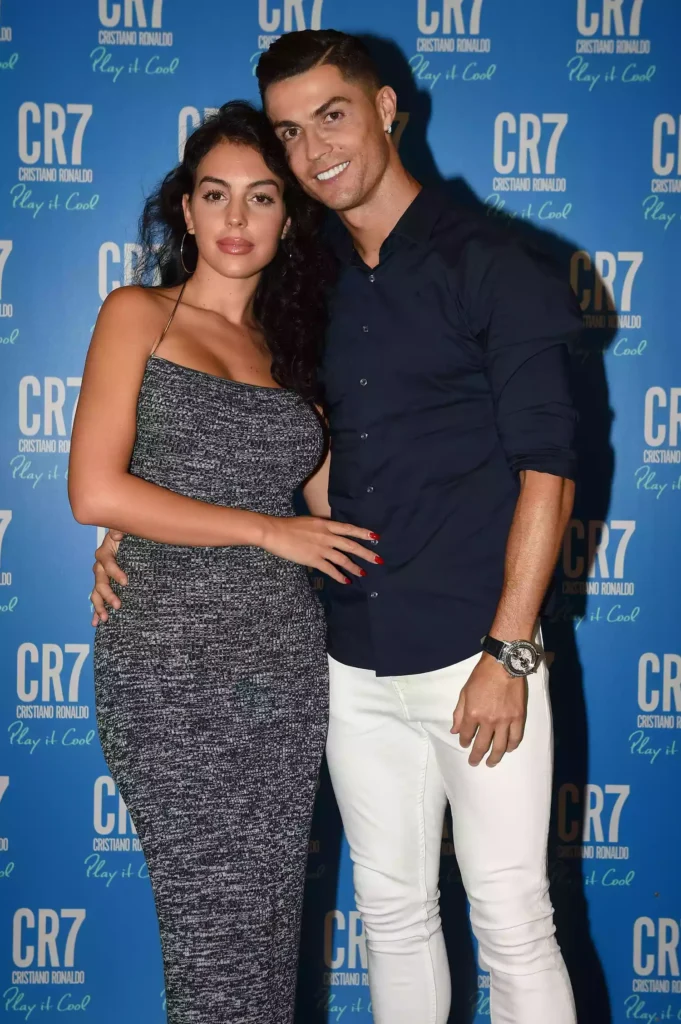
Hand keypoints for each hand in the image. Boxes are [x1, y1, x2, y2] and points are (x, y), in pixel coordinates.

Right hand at [90, 529, 125, 624]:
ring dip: (99, 606)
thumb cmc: (128, 537)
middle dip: (108, 594)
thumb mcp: (125, 530)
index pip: (107, 563)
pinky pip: (98, 599)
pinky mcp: (105, 586)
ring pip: (96, 593)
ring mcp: (101, 578)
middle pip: (100, 581)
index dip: (115, 572)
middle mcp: (100, 567)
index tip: (126, 582)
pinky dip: (97, 611)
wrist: (130, 544)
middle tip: (118, 605)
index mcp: (105, 553)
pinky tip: (96, 622)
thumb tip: (117, 535)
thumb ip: (120, 530)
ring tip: (105, 618)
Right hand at [261, 516, 379, 583]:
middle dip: (366, 553)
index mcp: (326, 524)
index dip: (363, 533)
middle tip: (378, 560)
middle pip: (351, 545)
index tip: (376, 537)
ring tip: (364, 573)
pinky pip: (330, 569)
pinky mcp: (314, 559)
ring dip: (354, 567)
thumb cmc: (289, 526)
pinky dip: (339, 576)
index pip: (349, 529)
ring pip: (343, 559)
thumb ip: (322, 528)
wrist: (275, 532)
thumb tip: (330, 534)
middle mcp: (327, 536)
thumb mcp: (310, 522)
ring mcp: (321, 548)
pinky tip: (346, 581)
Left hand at [451, 654, 527, 766]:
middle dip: (476, 756)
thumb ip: (459, 713)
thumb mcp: (464, 693)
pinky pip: (516, 737)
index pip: (466, 734)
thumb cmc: (481, 677)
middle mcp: (488, 720)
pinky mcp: (518, 718)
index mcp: (473, 714)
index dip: (464, 741)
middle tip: (474, 762)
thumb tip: (454, 730)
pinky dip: (511, 746)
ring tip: (491, 763)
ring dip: (494, 757)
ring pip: (500, 746)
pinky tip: (508, 750)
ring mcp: (505, 721)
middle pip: (482, 745)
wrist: (503, 665)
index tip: (464, 744)